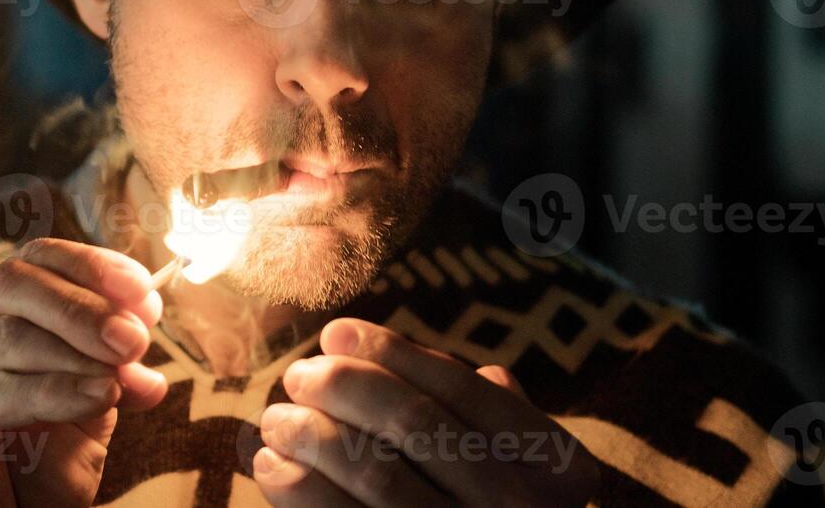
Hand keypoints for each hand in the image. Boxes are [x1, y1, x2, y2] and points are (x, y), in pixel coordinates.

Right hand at [0, 238, 169, 507]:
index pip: (30, 260)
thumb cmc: (34, 470)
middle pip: (9, 285)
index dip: (89, 268)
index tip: (144, 295)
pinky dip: (48, 393)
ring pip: (0, 336)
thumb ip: (111, 361)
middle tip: (135, 339)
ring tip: (120, 377)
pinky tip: (95, 398)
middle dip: (82, 309)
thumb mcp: (88, 405)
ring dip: (72, 353)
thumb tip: (145, 319)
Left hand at [254, 318, 598, 506]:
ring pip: (376, 474)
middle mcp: (518, 506)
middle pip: (414, 423)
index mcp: (552, 465)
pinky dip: (300, 492)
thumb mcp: (523, 466)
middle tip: (299, 376)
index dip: (392, 354)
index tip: (335, 333)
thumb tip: (419, 356)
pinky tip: (272, 468)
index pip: (462, 390)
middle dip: (344, 387)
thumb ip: (486, 412)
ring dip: (312, 435)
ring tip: (275, 419)